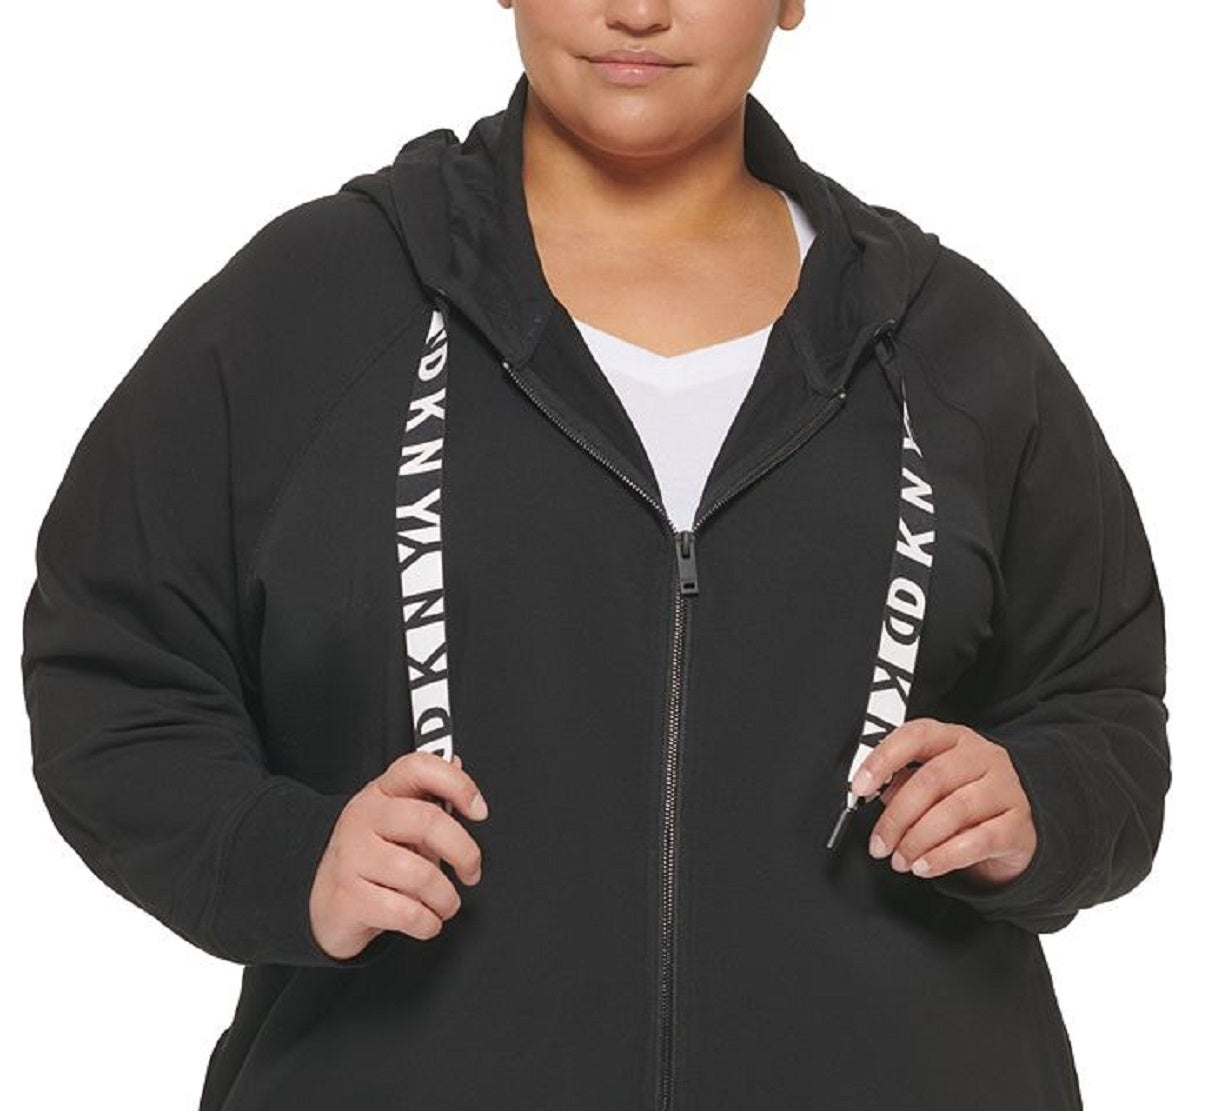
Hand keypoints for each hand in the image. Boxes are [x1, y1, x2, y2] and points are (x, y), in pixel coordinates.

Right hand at [309, 751, 488, 960]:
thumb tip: (456, 762)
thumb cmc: (371, 858)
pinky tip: (427, 921)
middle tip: (471, 871)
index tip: (479, 811)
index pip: (418, 768)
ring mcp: (352, 857)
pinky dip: (427, 923)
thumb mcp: (398, 820)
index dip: (458, 784)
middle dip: (464, 852)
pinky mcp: (348, 898)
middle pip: (428, 821)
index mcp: (381, 792)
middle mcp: (363, 818)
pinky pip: (404, 912)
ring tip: (446, 903)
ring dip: (446, 898)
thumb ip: (429, 795)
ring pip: (420, 874)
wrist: (324, 902)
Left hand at [851, 717, 1037, 887]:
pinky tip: (925, 866)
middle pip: (931, 780)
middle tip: (879, 845)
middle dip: (897, 817)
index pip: (915, 736)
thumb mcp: (931, 784)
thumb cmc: (963, 798)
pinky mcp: (1019, 824)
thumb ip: (902, 783)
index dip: (883, 761)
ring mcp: (1006, 788)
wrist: (1017, 825)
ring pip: (953, 811)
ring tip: (900, 860)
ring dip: (917, 841)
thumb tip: (872, 793)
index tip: (859, 788)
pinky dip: (944, 857)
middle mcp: (983, 756)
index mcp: (953, 738)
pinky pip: (978, 841)